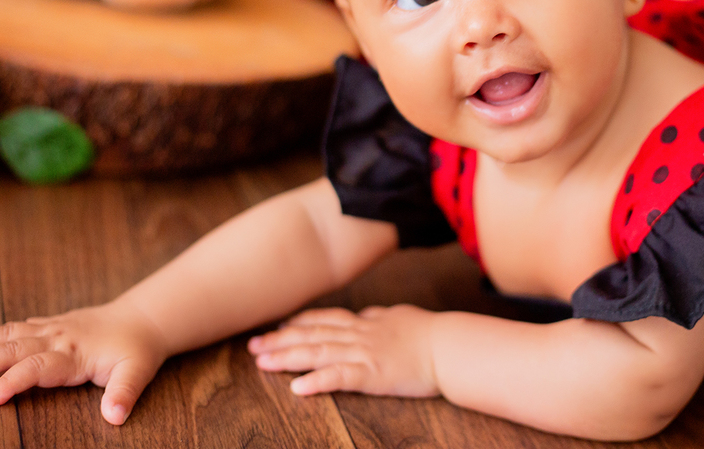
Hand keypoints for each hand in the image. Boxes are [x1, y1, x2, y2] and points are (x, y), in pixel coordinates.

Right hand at [0, 301, 166, 424]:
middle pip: (14, 349)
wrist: (145, 318)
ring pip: (11, 333)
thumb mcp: (138, 371)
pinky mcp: (52, 324)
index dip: (13, 382)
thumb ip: (124, 393)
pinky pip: (20, 326)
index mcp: (74, 353)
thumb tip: (115, 416)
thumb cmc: (139, 348)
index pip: (37, 367)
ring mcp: (53, 328)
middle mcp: (58, 337)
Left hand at [248, 305, 438, 397]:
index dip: (298, 322)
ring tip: (262, 363)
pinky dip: (317, 381)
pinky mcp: (372, 374)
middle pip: (311, 334)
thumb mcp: (400, 317)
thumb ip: (379, 318)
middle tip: (253, 345)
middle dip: (280, 340)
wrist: (450, 345)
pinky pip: (340, 378)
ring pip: (318, 352)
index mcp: (365, 323)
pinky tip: (297, 387)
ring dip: (287, 357)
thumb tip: (369, 316)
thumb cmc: (430, 332)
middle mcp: (358, 335)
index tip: (277, 325)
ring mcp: (363, 353)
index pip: (324, 319)